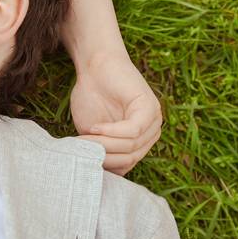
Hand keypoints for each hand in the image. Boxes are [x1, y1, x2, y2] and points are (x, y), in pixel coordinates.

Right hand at [70, 50, 162, 174]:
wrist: (95, 65)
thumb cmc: (91, 95)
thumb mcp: (92, 131)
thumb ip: (99, 150)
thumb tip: (98, 173)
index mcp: (139, 142)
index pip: (126, 165)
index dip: (103, 164)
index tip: (83, 158)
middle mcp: (151, 134)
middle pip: (129, 158)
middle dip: (104, 155)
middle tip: (83, 148)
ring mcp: (153, 121)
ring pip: (131, 146)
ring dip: (105, 144)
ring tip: (86, 137)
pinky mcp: (149, 108)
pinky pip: (132, 130)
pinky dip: (111, 131)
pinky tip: (95, 127)